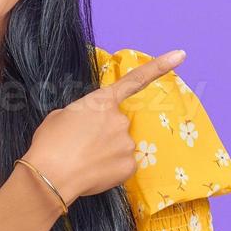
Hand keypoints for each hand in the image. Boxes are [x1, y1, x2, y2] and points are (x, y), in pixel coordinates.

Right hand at [23, 49, 186, 202]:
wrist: (50, 175)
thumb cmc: (49, 144)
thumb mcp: (61, 117)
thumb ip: (83, 114)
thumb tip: (90, 126)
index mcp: (101, 102)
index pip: (135, 80)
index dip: (160, 66)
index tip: (181, 55)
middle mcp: (120, 119)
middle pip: (117, 125)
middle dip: (104, 134)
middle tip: (81, 146)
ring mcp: (127, 142)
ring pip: (119, 146)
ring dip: (106, 152)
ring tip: (83, 161)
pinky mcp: (129, 165)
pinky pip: (122, 165)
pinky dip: (110, 169)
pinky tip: (93, 172)